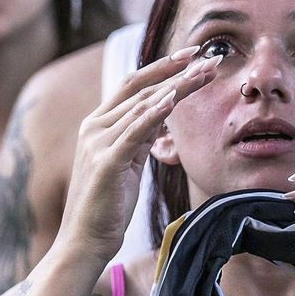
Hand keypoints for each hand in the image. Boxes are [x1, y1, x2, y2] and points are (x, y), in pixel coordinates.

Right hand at [57, 45, 217, 265]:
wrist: (85, 240)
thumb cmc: (109, 204)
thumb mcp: (129, 161)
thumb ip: (140, 135)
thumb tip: (162, 112)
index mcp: (97, 124)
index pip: (133, 85)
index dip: (162, 67)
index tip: (192, 55)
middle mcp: (94, 127)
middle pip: (142, 90)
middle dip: (177, 72)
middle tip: (210, 59)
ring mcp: (97, 143)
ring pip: (142, 106)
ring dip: (177, 88)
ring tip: (204, 74)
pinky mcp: (105, 162)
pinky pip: (133, 133)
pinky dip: (153, 114)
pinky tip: (172, 100)